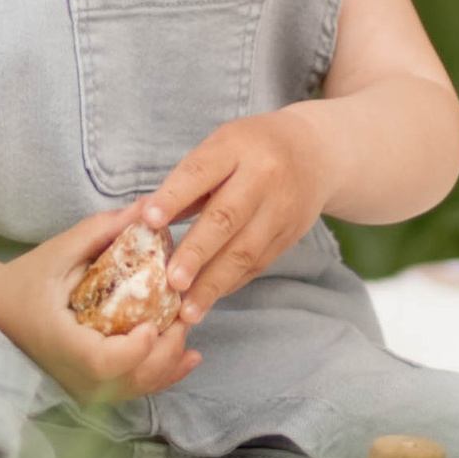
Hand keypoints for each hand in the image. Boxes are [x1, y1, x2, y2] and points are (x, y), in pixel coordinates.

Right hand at [0, 207, 202, 403]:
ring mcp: (83, 387)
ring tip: (184, 327)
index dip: (137, 348)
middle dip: (167, 350)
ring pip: (138, 388)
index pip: (106, 362)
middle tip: (183, 315)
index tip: (156, 322)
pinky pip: (131, 389)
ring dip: (169, 363)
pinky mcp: (90, 388)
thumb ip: (102, 231)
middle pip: (132, 379)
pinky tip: (186, 356)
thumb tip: (149, 207)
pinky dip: (162, 374)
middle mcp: (75, 374)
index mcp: (63, 343)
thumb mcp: (59, 251)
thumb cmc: (25, 279)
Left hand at [140, 110, 335, 321]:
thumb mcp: (220, 148)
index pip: (199, 172)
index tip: (148, 221)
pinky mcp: (289, 235)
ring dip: (213, 284)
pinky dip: (230, 284)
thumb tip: (142, 218)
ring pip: (244, 251)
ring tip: (187, 310)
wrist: (316, 153)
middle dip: (196, 253)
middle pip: (225, 218)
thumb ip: (186, 182)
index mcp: (235, 147)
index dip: (174, 197)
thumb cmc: (252, 148)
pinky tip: (208, 299)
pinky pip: (256, 264)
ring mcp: (280, 210)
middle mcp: (262, 178)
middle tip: (171, 281)